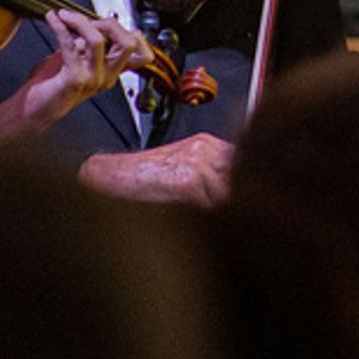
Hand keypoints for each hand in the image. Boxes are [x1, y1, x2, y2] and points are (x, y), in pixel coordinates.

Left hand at [0, 9, 152, 141]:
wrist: (34, 109)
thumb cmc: (52, 85)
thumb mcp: (77, 58)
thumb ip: (88, 42)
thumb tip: (93, 21)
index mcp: (111, 71)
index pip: (142, 55)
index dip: (134, 35)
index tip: (112, 22)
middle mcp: (106, 76)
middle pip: (128, 43)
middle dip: (109, 23)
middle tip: (89, 19)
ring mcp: (93, 78)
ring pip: (98, 40)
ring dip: (80, 22)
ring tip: (65, 16)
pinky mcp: (75, 79)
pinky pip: (70, 44)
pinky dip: (59, 26)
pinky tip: (52, 19)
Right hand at [77, 132, 233, 206]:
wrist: (117, 177)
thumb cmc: (146, 176)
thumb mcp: (183, 165)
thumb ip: (212, 172)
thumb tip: (238, 190)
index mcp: (205, 142)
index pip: (242, 160)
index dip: (242, 180)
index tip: (241, 192)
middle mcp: (204, 149)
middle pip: (239, 177)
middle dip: (231, 194)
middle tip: (212, 204)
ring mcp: (198, 164)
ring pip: (227, 196)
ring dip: (214, 207)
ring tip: (191, 207)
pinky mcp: (189, 182)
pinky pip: (210, 207)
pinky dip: (201, 215)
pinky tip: (182, 209)